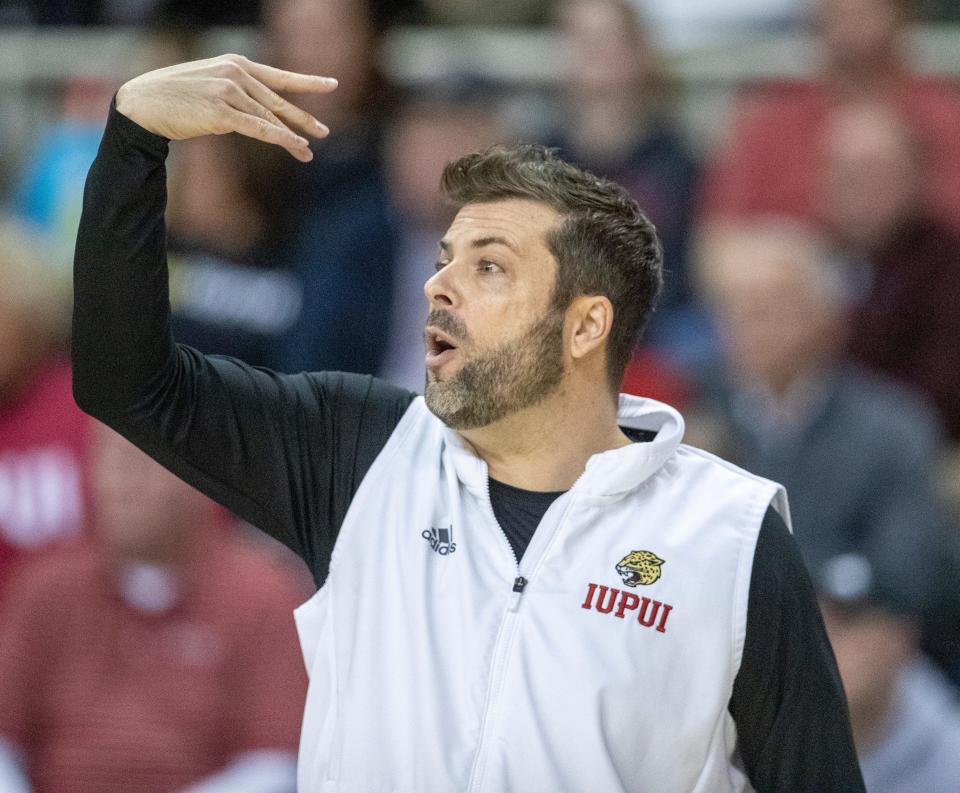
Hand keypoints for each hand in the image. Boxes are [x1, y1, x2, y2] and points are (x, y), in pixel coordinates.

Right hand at [115, 53, 337, 161]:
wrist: (143, 101)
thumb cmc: (173, 96)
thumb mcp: (210, 85)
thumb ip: (236, 94)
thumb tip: (257, 113)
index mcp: (236, 64)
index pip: (279, 76)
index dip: (308, 81)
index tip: (332, 85)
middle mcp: (237, 74)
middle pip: (279, 101)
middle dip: (304, 119)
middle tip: (324, 132)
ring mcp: (230, 91)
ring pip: (271, 119)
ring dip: (292, 137)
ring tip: (308, 152)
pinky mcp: (222, 112)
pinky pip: (259, 129)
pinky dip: (280, 139)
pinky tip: (295, 147)